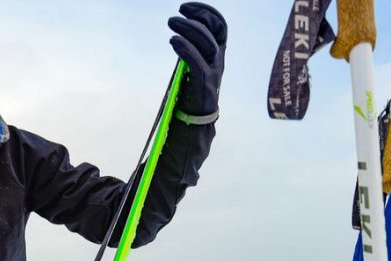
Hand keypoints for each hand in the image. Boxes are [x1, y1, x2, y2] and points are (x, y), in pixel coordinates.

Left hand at [168, 2, 227, 117]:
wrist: (195, 120)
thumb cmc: (191, 89)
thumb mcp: (193, 62)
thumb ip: (191, 46)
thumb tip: (181, 26)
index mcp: (217, 53)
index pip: (219, 25)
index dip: (205, 12)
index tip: (185, 8)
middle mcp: (218, 60)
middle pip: (213, 33)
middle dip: (194, 20)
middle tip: (173, 18)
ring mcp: (213, 73)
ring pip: (208, 46)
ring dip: (188, 32)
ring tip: (171, 26)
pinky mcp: (205, 86)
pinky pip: (198, 64)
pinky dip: (187, 50)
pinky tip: (174, 42)